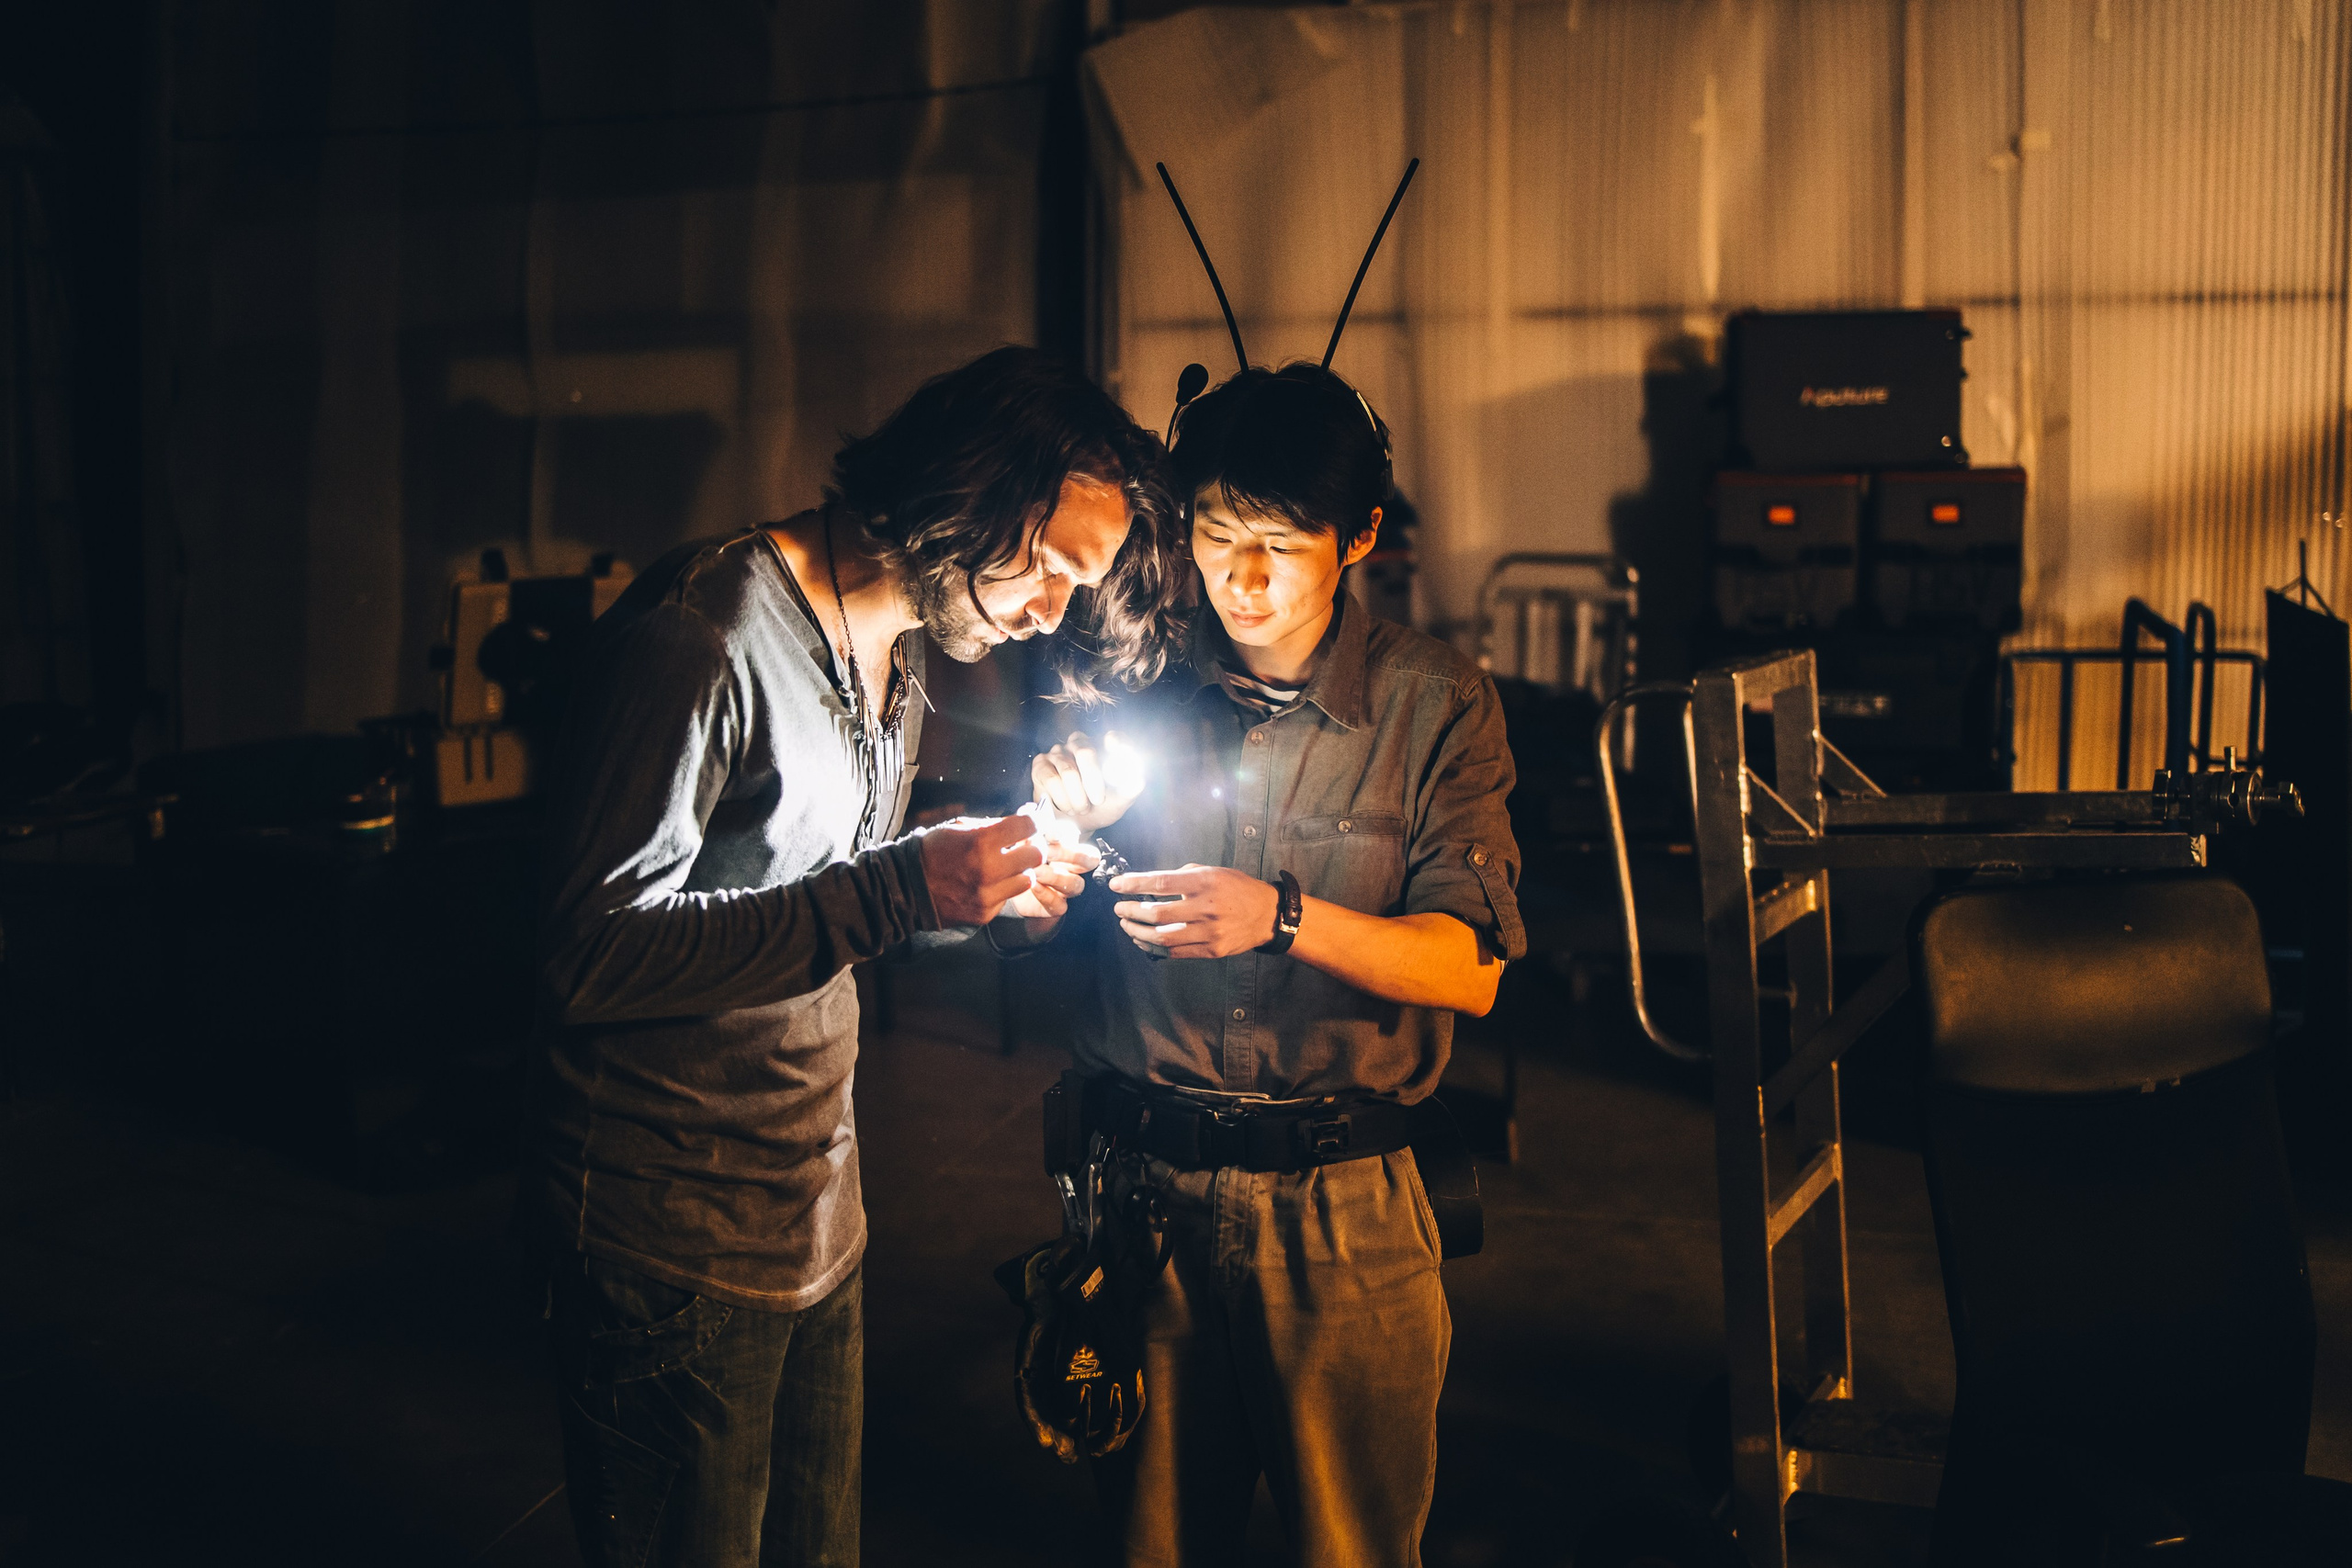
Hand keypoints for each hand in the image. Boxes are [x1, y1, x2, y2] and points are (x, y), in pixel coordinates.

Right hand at [920, 815, 1045, 925]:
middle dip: (1032, 847)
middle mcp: (989, 870)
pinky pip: (1007, 898)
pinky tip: (987, 884)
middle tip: (1024, 845)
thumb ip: (990, 826)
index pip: (1027, 827)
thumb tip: (1018, 823)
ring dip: (1020, 871)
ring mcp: (988, 895)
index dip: (1032, 822)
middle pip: (1036, 855)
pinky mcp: (985, 913)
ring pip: (1027, 880)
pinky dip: (1002, 889)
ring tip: (1006, 867)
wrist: (907, 887)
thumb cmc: (931, 852)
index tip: (1031, 823)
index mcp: (981, 842)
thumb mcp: (957, 828)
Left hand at [1001, 834, 1101, 922]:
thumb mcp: (1022, 841)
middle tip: (1046, 851)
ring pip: (1075, 884)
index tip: (1050, 833)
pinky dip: (1046, 894)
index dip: (1067, 836)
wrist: (1010, 889)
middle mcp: (1072, 868)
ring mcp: (1066, 889)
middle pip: (1087, 861)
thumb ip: (1026, 825)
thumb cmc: (1021, 860)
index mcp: (1068, 848)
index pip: (1079, 839)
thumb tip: (1027, 808)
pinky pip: (1058, 904)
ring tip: (1037, 870)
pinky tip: (1033, 885)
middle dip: (1067, 854)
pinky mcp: (1056, 907)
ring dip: (1055, 876)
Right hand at [1030, 730, 1145, 833]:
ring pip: (1068, 770)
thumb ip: (1130, 790)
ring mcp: (1059, 752)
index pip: (1114, 737)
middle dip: (1093, 780)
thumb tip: (1139, 780)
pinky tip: (1065, 806)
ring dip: (1077, 797)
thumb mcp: (1119, 802)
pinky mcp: (1041, 764)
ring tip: (1081, 808)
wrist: (1073, 826)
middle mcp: (1080, 744)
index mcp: (1104, 747)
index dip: (1117, 742)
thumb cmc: (1100, 808)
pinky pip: (1051, 779)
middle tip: (1098, 801)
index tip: (1117, 748)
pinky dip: (1061, 799)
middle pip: (1086, 752)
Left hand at [1110, 865, 1278, 958]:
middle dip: (1131, 911)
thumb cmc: (1237, 889)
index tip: (1116, 885)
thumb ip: (1184, 875)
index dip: (1134, 884)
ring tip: (1127, 925)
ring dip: (1138, 932)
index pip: (1161, 883)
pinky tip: (1143, 941)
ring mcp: (1209, 932)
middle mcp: (1206, 908)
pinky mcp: (1211, 950)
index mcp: (1205, 882)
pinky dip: (1153, 948)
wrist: (1267, 915)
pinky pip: (1175, 953)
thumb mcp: (1213, 872)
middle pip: (1157, 913)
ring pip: (1162, 937)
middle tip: (1119, 908)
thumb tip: (1151, 882)